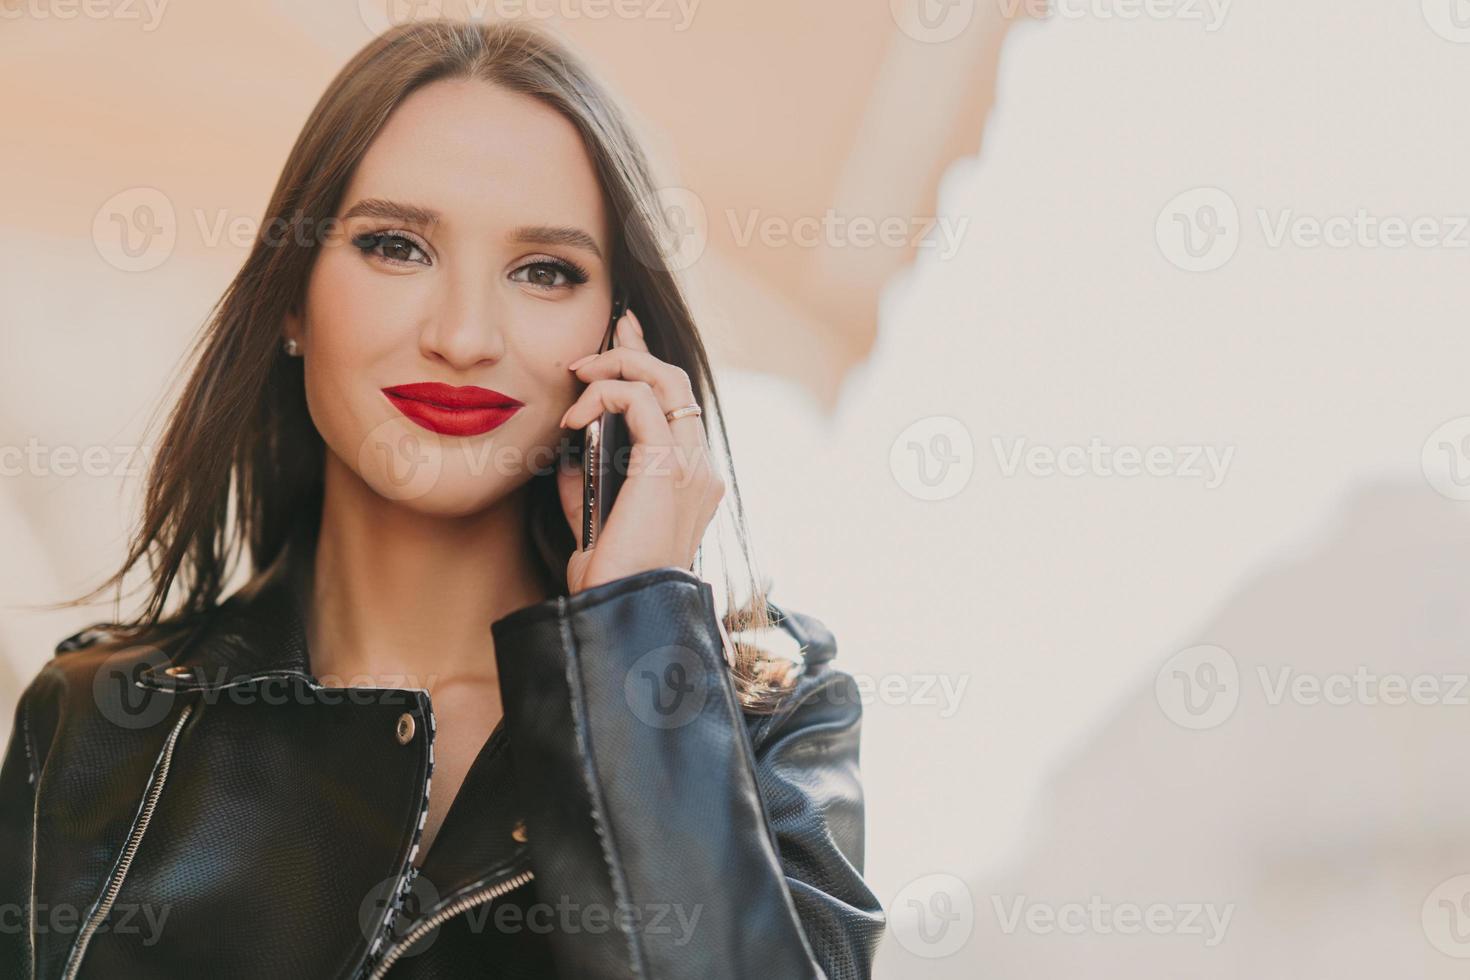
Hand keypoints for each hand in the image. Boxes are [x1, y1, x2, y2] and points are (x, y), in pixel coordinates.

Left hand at [555, 307, 724, 594]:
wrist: (620, 609)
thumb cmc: (610, 577)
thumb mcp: (595, 521)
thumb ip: (591, 483)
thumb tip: (570, 452)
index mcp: (693, 480)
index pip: (677, 405)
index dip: (649, 364)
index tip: (619, 338)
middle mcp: (702, 468)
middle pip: (675, 382)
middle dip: (633, 350)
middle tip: (593, 343)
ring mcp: (692, 465)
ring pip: (664, 379)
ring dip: (617, 366)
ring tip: (578, 376)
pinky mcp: (668, 466)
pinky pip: (641, 402)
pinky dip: (605, 396)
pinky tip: (574, 419)